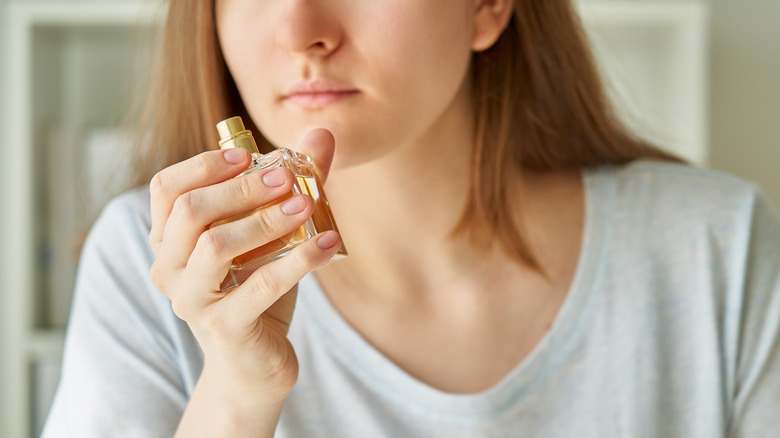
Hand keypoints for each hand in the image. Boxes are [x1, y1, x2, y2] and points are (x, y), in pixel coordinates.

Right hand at [148, 129, 340, 402]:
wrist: (255, 364)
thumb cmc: (257, 290)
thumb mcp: (270, 236)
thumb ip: (290, 185)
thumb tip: (323, 134)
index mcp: (169, 241)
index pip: (166, 189)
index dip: (203, 164)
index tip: (248, 154)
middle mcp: (169, 269)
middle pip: (191, 211)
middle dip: (241, 187)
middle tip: (287, 176)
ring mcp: (193, 301)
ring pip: (216, 246)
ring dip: (265, 219)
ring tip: (306, 205)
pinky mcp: (225, 329)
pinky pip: (262, 285)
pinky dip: (301, 259)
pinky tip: (330, 242)